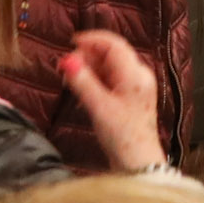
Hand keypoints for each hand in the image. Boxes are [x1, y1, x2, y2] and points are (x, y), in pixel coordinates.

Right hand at [63, 29, 167, 170]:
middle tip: (65, 67)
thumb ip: (83, 82)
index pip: (114, 44)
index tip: (71, 41)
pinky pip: (110, 81)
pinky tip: (81, 91)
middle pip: (110, 55)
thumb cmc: (123, 137)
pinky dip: (94, 81)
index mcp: (135, 75)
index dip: (92, 39)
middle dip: (87, 57)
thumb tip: (67, 61)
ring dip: (89, 69)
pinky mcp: (129, 98)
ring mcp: (134, 87)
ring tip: (70, 81)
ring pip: (108, 67)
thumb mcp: (99, 107)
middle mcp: (138, 77)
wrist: (138, 163)